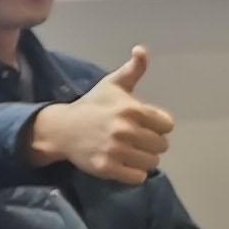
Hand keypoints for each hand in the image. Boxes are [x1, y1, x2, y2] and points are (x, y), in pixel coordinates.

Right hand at [31, 47, 173, 186]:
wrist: (61, 129)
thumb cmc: (92, 106)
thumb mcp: (112, 84)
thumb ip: (133, 69)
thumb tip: (142, 50)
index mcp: (132, 109)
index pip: (167, 125)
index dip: (157, 125)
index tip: (143, 124)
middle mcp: (125, 130)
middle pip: (162, 145)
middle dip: (151, 143)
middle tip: (135, 140)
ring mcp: (116, 150)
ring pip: (152, 163)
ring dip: (143, 159)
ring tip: (130, 152)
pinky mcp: (107, 168)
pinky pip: (137, 178)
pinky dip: (133, 174)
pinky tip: (123, 164)